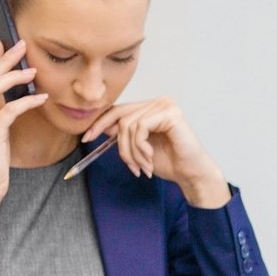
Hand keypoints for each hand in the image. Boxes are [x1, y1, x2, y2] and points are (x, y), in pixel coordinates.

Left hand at [82, 98, 229, 207]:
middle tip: (129, 164)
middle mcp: (158, 102)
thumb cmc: (168, 161)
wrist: (190, 173)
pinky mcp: (170, 114)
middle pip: (120, 117)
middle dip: (119, 145)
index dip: (100, 123)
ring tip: (143, 165)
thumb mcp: (138, 147)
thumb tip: (99, 127)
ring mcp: (165, 106)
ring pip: (128, 125)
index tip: (86, 138)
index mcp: (151, 108)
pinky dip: (140, 147)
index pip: (118, 110)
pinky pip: (140, 128)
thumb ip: (122, 134)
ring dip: (132, 151)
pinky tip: (150, 158)